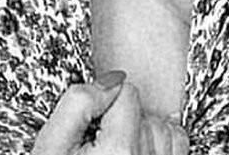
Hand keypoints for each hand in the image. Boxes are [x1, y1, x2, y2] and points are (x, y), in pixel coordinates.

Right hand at [33, 72, 188, 154]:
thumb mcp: (51, 146)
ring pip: (163, 127)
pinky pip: (177, 146)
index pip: (127, 92)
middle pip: (146, 111)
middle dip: (122, 121)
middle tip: (96, 150)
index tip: (88, 131)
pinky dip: (159, 146)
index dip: (102, 104)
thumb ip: (77, 103)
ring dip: (141, 134)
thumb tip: (112, 81)